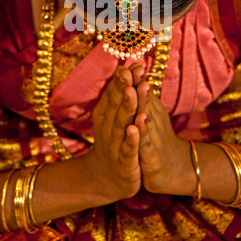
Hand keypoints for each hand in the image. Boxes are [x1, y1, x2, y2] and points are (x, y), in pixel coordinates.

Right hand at [85, 66, 140, 203]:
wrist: (105, 178)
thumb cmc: (113, 141)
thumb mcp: (114, 117)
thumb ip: (119, 94)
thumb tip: (127, 67)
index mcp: (105, 114)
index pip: (114, 93)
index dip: (123, 79)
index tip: (133, 63)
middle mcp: (107, 127)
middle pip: (116, 104)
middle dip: (122, 87)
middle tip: (129, 71)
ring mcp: (115, 144)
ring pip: (121, 124)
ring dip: (127, 107)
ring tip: (132, 91)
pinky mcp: (124, 162)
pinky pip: (128, 149)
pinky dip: (131, 139)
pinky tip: (135, 128)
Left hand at [130, 64, 195, 195]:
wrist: (175, 170)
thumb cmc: (159, 139)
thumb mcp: (152, 115)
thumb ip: (145, 94)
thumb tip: (137, 70)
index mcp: (150, 110)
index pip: (141, 91)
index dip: (135, 77)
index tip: (128, 61)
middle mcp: (153, 120)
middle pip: (145, 100)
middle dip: (138, 84)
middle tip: (132, 68)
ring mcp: (153, 138)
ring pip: (146, 118)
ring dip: (142, 103)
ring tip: (138, 89)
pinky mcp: (151, 156)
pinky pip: (144, 144)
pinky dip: (141, 133)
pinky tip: (137, 124)